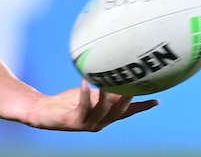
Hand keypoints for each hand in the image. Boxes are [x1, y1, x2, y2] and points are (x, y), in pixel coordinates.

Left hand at [29, 80, 158, 131]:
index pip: (127, 112)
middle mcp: (100, 123)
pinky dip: (85, 93)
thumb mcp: (90, 95)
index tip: (157, 98)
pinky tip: (85, 81)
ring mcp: (87, 123)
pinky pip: (83, 106)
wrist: (43, 113)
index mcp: (106, 117)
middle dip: (128, 100)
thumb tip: (118, 77)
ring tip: (109, 81)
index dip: (142, 106)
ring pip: (103, 110)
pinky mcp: (74, 121)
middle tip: (134, 86)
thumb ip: (104, 91)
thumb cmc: (67, 102)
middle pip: (119, 113)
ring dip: (107, 95)